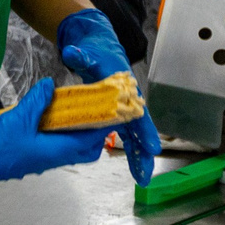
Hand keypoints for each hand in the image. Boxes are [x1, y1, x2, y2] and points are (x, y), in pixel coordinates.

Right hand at [0, 79, 105, 188]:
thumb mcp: (19, 118)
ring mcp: (43, 160)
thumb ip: (38, 100)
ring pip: (71, 149)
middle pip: (86, 150)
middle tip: (94, 112)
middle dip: (95, 133)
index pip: (90, 141)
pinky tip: (52, 118)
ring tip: (76, 111)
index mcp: (57, 151)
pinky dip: (63, 134)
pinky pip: (57, 147)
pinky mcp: (33, 157)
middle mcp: (54, 159)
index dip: (103, 127)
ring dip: (78, 133)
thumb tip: (51, 84)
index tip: (111, 112)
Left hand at [56, 8, 159, 183]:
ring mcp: (124, 109)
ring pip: (134, 136)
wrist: (100, 46)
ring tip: (141, 177)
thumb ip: (80, 54)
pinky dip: (130, 150)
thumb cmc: (97, 52)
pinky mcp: (117, 115)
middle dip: (143, 152)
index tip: (153, 148)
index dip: (145, 132)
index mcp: (124, 90)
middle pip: (139, 130)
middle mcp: (128, 101)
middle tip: (145, 174)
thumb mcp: (88, 53)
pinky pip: (126, 135)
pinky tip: (134, 166)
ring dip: (138, 155)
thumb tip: (71, 52)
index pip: (137, 114)